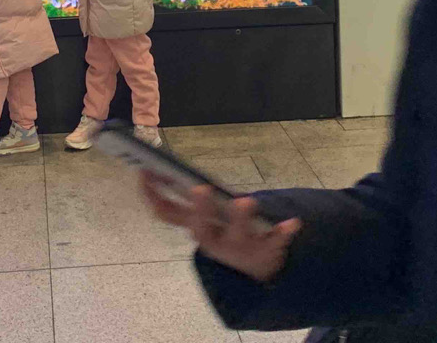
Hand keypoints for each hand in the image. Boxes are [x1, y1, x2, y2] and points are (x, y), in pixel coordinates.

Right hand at [140, 172, 299, 281]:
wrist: (256, 271)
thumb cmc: (225, 234)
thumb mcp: (202, 220)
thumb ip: (181, 200)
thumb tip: (154, 165)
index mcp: (196, 228)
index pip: (167, 213)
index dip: (152, 194)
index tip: (144, 171)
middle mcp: (214, 241)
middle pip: (202, 229)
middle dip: (200, 210)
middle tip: (200, 189)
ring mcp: (241, 247)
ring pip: (238, 236)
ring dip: (240, 219)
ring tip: (246, 201)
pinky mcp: (268, 250)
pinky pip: (276, 242)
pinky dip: (283, 233)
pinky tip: (293, 223)